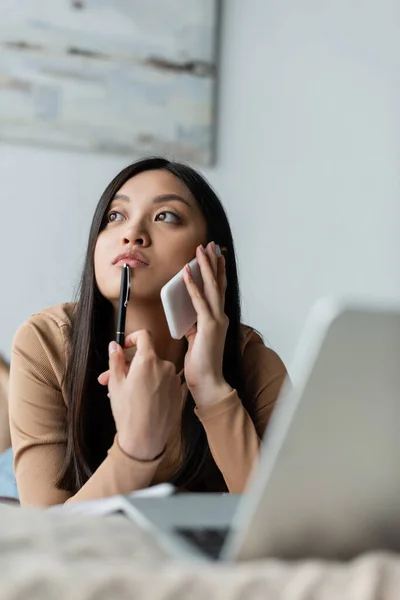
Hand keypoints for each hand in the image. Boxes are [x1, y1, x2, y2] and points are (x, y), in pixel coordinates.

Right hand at [105, 330, 181, 459]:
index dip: (132, 338)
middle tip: (111, 380)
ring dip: (139, 378)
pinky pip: (163, 383)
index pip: (144, 336)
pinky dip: (152, 387)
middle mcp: (165, 366)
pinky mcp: (178, 393)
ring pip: (154, 372)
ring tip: (124, 395)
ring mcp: (174, 380)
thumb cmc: (128, 411)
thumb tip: (115, 345)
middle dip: (129, 366)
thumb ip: (115, 360)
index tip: (124, 347)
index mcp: (148, 360)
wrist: (145, 439)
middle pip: (146, 358)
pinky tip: (140, 401)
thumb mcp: (115, 383)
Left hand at [182, 242, 232, 405]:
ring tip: (201, 251)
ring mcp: (216, 320)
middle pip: (217, 283)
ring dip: (205, 267)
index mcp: (217, 319)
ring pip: (211, 287)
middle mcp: (220, 316)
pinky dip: (192, 285)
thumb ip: (193, 326)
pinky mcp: (208, 326)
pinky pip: (198, 301)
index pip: (218, 290)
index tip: (215, 256)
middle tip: (210, 245)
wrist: (208, 382)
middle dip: (214, 262)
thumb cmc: (201, 365)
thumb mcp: (195, 339)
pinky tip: (187, 272)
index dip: (217, 271)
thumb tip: (186, 316)